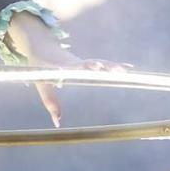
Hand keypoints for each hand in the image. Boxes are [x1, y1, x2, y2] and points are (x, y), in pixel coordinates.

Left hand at [9, 15, 126, 127]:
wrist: (42, 47)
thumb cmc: (39, 67)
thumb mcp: (42, 86)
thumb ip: (51, 103)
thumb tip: (57, 123)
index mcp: (63, 66)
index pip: (74, 67)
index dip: (83, 67)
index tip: (93, 67)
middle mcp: (75, 63)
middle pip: (89, 64)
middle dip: (100, 66)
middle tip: (110, 69)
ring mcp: (83, 61)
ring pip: (100, 63)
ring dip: (111, 66)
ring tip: (125, 71)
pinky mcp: (88, 62)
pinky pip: (103, 64)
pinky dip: (115, 66)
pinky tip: (129, 68)